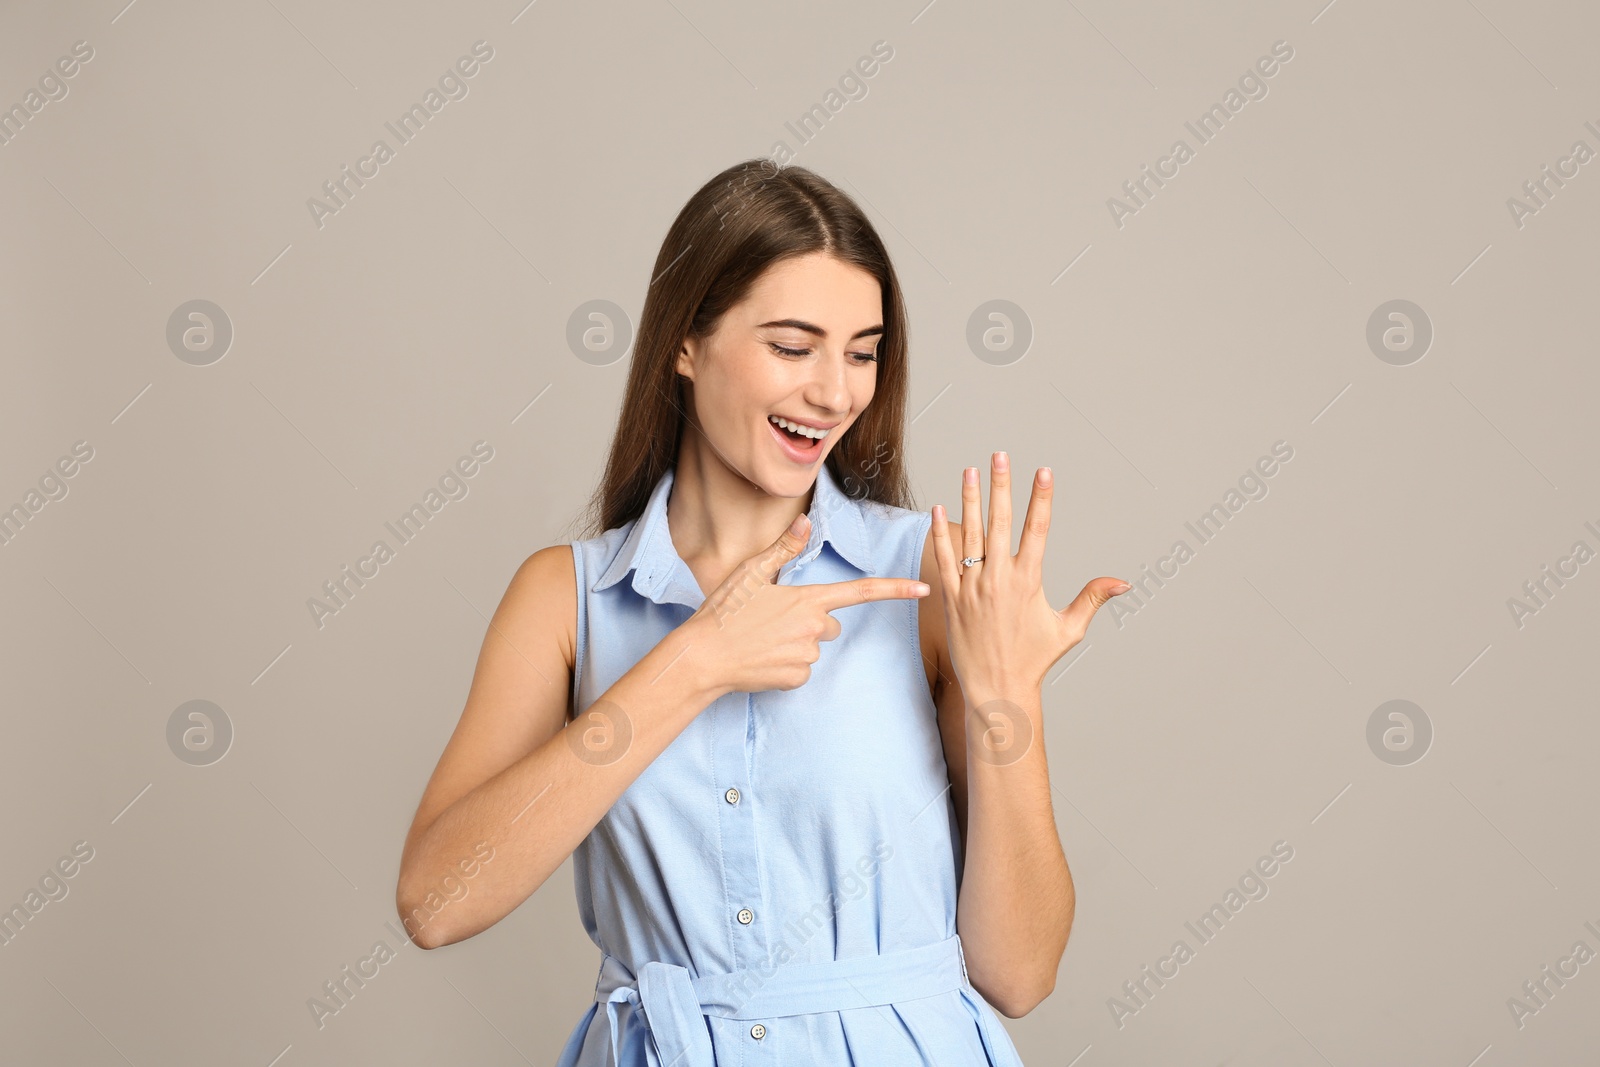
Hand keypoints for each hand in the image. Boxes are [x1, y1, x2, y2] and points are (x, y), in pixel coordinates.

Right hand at [686, 512, 930, 695]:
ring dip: (795, 643)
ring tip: (761, 639)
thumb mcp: (751, 573)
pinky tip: (762, 659)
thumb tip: (805, 523)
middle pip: (830, 625)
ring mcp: (806, 656)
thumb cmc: (724, 612)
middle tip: (773, 621)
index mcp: (807, 599)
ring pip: (813, 647)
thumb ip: (784, 548)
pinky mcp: (796, 679)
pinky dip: (785, 665)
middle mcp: (813, 629)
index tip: (923, 589)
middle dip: (811, 623)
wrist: (703, 657)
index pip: (860, 592)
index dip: (895, 589)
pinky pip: (801, 670)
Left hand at [931, 453, 1129, 695]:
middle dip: (1000, 485)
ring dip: (969, 499)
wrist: (996, 689)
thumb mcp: (1069, 629)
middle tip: (1000, 455)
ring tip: (970, 469)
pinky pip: (944, 559)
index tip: (1043, 471)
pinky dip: (940, 533)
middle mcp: (998, 579)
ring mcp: (971, 587)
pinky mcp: (950, 598)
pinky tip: (938, 508)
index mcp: (1028, 581)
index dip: (1040, 497)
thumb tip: (1122, 582)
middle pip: (999, 522)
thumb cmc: (1034, 661)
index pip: (1037, 529)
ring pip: (969, 534)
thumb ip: (1092, 599)